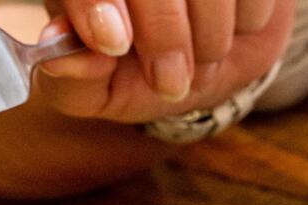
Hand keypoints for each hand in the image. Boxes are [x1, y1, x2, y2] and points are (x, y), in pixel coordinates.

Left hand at [37, 0, 294, 122]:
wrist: (208, 62)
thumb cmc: (143, 72)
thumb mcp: (103, 92)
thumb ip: (73, 82)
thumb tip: (60, 56)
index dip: (95, 5)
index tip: (113, 44)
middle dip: (164, 34)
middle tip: (170, 82)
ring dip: (210, 37)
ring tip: (202, 65)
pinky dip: (248, 18)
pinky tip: (232, 30)